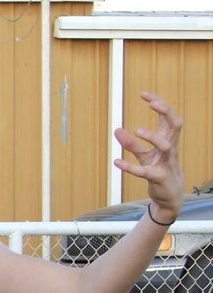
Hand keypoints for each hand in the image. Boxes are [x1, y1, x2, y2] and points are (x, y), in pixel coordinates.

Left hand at [114, 92, 183, 221]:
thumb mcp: (145, 156)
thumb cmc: (159, 172)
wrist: (168, 197)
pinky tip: (116, 162)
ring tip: (137, 130)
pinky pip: (145, 172)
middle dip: (166, 111)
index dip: (160, 104)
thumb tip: (117, 130)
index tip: (144, 94)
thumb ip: (132, 144)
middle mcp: (170, 149)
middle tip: (152, 103)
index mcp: (168, 141)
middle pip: (176, 125)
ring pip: (166, 146)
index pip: (169, 117)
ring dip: (153, 137)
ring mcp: (166, 163)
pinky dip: (130, 167)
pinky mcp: (158, 178)